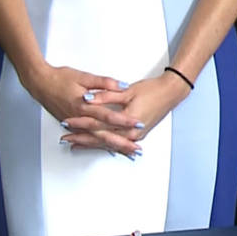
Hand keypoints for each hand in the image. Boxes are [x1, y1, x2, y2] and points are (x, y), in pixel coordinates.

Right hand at [19, 63, 141, 153]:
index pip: (109, 116)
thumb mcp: (84, 76)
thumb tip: (122, 86)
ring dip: (111, 145)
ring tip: (126, 151)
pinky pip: (86, 137)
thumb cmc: (59, 78)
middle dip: (121, 142)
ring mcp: (74, 123)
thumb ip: (104, 82)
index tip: (137, 124)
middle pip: (103, 133)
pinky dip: (97, 144)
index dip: (124, 121)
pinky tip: (106, 147)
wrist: (39, 83)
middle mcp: (79, 118)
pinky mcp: (70, 124)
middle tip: (136, 148)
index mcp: (84, 105)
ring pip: (95, 139)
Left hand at [64, 73, 191, 155]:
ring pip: (107, 143)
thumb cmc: (152, 90)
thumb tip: (87, 98)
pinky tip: (95, 145)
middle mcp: (130, 133)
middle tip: (65, 138)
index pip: (98, 125)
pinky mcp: (137, 135)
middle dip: (81, 138)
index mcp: (127, 121)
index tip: (67, 123)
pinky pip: (116, 143)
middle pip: (100, 138)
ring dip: (90, 144)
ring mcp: (135, 136)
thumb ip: (106, 95)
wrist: (171, 93)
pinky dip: (103, 144)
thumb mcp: (127, 91)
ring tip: (74, 144)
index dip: (81, 124)